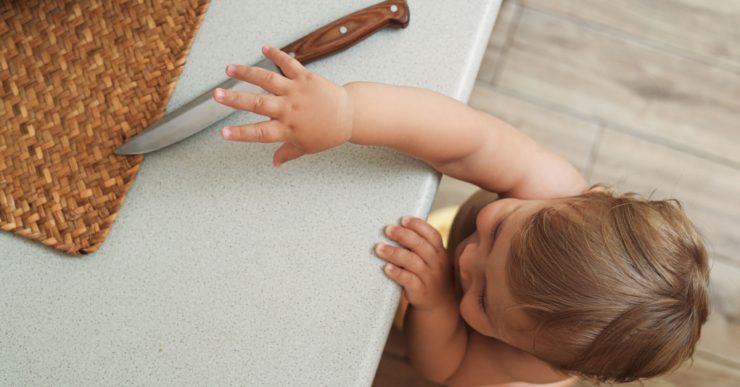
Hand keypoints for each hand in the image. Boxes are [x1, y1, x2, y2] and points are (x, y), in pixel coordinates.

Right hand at [213, 46, 353, 166]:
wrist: (349, 115)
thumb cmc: (327, 133)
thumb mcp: (306, 147)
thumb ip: (287, 153)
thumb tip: (275, 163)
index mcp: (287, 129)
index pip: (259, 133)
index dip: (240, 134)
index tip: (223, 133)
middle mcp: (289, 110)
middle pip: (258, 104)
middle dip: (235, 99)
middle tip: (217, 95)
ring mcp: (296, 92)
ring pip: (267, 80)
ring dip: (247, 73)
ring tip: (229, 68)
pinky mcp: (305, 77)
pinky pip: (289, 63)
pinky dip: (276, 55)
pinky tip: (264, 48)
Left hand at [376, 216, 455, 310]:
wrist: (438, 304)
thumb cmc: (429, 275)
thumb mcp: (432, 259)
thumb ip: (420, 246)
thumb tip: (397, 226)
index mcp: (440, 252)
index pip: (432, 235)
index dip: (418, 226)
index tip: (403, 220)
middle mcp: (437, 263)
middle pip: (420, 246)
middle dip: (403, 236)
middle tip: (387, 230)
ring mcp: (430, 278)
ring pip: (412, 262)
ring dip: (395, 253)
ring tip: (379, 248)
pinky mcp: (420, 291)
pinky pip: (408, 280)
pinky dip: (397, 273)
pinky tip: (387, 268)